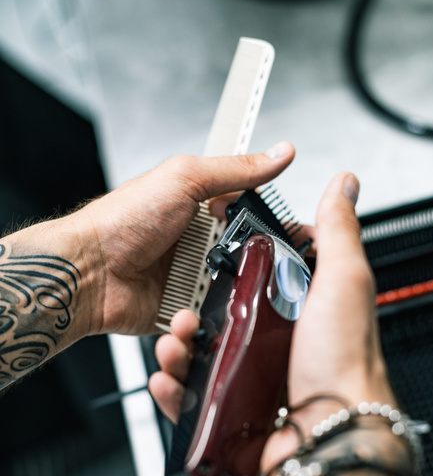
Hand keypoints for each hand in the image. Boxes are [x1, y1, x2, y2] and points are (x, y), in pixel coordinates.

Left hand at [65, 142, 294, 336]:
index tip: (301, 236)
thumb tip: (279, 153)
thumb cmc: (121, 222)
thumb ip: (235, 170)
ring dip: (229, 297)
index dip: (277, 226)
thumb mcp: (184, 180)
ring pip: (233, 295)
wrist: (87, 273)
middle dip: (260, 269)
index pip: (253, 215)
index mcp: (202, 209)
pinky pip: (208, 322)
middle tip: (263, 270)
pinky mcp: (181, 311)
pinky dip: (204, 322)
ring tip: (209, 289)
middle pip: (249, 260)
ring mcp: (190, 280)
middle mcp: (199, 245)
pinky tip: (190, 312)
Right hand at [149, 172, 395, 469]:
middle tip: (181, 310)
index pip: (258, 282)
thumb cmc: (344, 363)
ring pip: (201, 358)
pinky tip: (168, 378)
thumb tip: (344, 185)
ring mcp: (253, 381)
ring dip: (178, 348)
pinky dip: (175, 389)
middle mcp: (276, 347)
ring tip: (173, 344)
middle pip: (219, 321)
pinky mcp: (235, 413)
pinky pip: (194, 398)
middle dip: (191, 313)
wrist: (332, 434)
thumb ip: (338, 233)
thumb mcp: (343, 282)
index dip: (232, 269)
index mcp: (300, 314)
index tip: (211, 257)